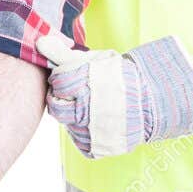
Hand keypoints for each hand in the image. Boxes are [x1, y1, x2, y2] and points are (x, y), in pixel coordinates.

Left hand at [37, 32, 192, 157]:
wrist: (153, 101)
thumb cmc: (119, 77)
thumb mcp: (93, 60)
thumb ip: (63, 54)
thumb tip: (39, 42)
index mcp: (85, 86)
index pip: (58, 82)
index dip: (61, 79)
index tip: (70, 78)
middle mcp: (86, 112)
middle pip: (56, 108)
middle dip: (61, 98)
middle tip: (73, 94)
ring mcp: (92, 133)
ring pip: (67, 125)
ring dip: (73, 116)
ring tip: (90, 107)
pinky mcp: (97, 148)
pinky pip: (79, 142)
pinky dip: (83, 132)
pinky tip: (94, 121)